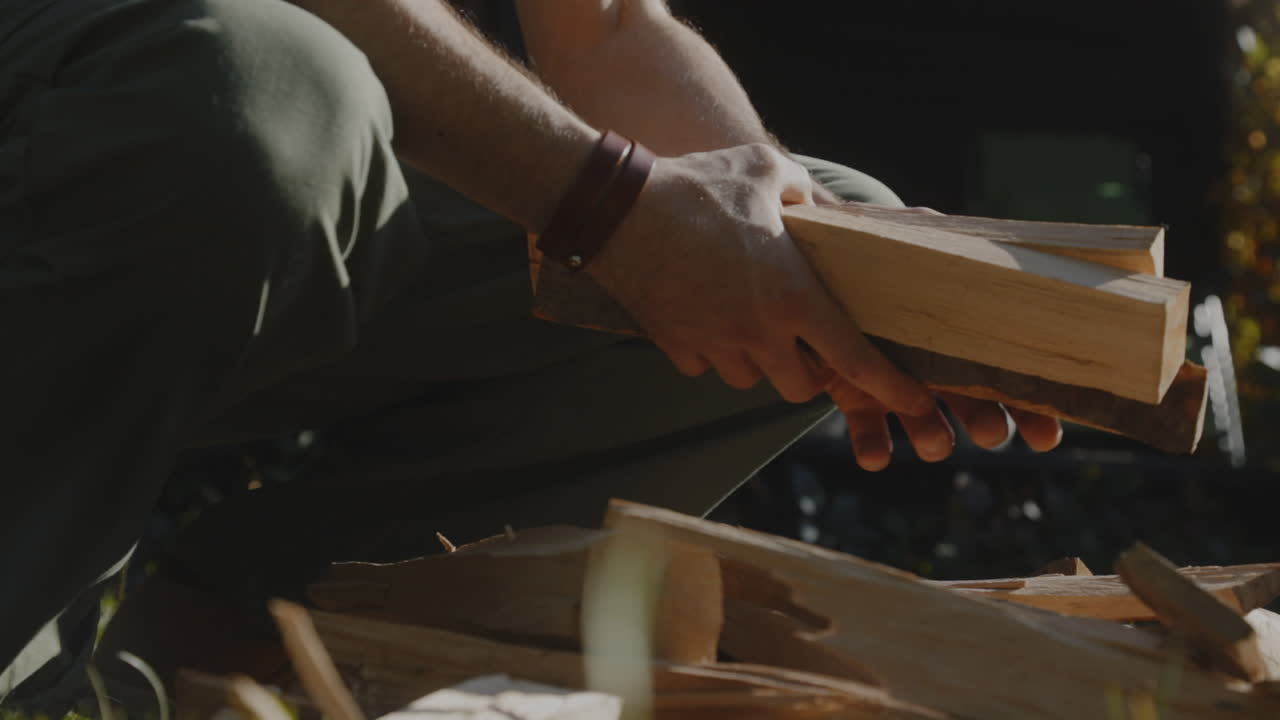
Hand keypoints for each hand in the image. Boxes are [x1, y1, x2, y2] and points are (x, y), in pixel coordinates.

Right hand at [588, 143, 941, 446]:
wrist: (617, 209)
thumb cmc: (698, 185)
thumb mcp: (767, 170)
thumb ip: (811, 195)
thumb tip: (833, 210)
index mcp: (793, 296)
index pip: (855, 360)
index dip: (892, 387)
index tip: (916, 401)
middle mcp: (757, 332)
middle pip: (801, 388)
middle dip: (808, 371)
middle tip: (801, 336)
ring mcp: (714, 345)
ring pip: (751, 379)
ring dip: (758, 359)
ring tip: (746, 315)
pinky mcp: (676, 347)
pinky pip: (706, 366)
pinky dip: (711, 349)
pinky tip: (704, 310)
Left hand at [810, 198, 1062, 467]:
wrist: (819, 263)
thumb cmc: (882, 253)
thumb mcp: (919, 240)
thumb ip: (951, 249)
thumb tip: (997, 249)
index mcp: (969, 338)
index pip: (1013, 377)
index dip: (1035, 410)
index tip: (1048, 436)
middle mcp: (941, 369)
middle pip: (978, 408)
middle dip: (988, 424)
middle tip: (991, 435)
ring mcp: (900, 386)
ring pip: (926, 425)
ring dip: (932, 437)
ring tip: (934, 444)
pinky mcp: (857, 398)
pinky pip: (869, 431)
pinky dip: (873, 447)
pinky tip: (876, 456)